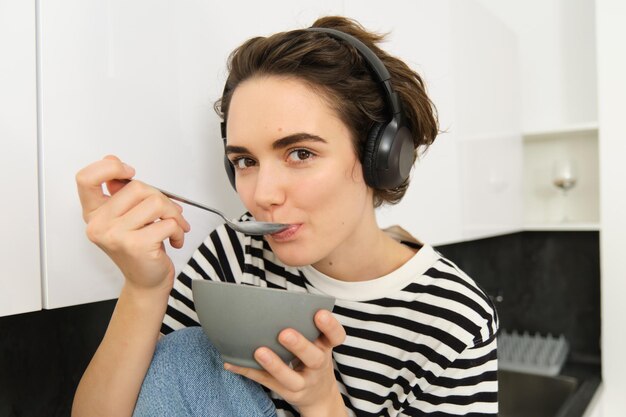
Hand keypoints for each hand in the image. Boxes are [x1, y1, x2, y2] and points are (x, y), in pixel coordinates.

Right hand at [75, 155, 190, 291]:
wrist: (146, 282)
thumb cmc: (139, 249)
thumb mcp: (126, 218)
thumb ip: (121, 192)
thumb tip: (115, 164)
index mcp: (94, 213)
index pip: (86, 179)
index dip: (109, 168)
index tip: (129, 172)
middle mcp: (100, 224)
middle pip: (137, 187)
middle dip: (161, 197)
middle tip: (167, 212)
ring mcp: (116, 235)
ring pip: (156, 202)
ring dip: (174, 213)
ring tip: (174, 225)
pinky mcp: (136, 245)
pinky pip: (169, 222)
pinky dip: (179, 230)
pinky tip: (174, 239)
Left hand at [225, 310, 347, 416]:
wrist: (318, 395)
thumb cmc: (312, 359)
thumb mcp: (317, 344)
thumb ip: (305, 327)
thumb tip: (275, 301)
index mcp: (325, 347)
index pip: (336, 337)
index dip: (330, 326)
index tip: (319, 314)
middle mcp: (318, 366)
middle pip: (314, 358)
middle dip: (300, 346)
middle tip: (284, 333)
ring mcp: (304, 382)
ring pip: (290, 378)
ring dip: (274, 364)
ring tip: (259, 352)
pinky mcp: (287, 392)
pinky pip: (266, 382)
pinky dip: (248, 371)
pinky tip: (232, 363)